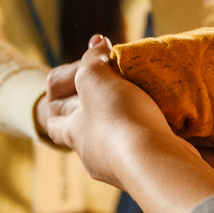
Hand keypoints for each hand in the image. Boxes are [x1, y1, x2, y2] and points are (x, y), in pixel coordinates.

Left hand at [45, 35, 189, 189]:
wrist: (154, 163)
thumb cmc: (117, 118)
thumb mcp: (95, 78)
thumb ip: (92, 59)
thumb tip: (96, 42)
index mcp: (73, 133)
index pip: (53, 123)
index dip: (58, 104)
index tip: (76, 86)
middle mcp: (91, 154)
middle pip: (86, 130)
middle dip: (97, 109)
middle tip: (114, 87)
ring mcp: (118, 167)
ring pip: (115, 140)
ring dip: (124, 121)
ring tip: (141, 99)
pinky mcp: (144, 170)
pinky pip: (140, 147)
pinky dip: (146, 133)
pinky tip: (160, 118)